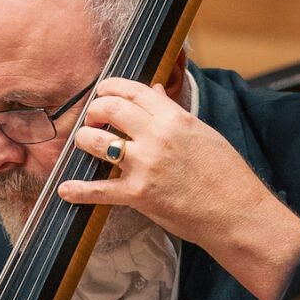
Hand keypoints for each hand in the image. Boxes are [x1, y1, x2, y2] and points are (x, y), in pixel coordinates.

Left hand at [59, 76, 299, 299]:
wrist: (235, 211)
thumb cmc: (224, 173)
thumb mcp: (201, 133)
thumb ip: (173, 112)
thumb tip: (154, 92)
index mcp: (173, 117)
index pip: (132, 90)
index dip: (110, 87)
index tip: (101, 91)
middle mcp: (156, 136)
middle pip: (109, 110)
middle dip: (94, 112)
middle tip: (91, 119)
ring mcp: (144, 165)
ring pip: (97, 142)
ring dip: (84, 140)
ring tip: (84, 144)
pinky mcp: (137, 195)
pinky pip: (99, 190)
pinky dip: (79, 190)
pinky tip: (65, 190)